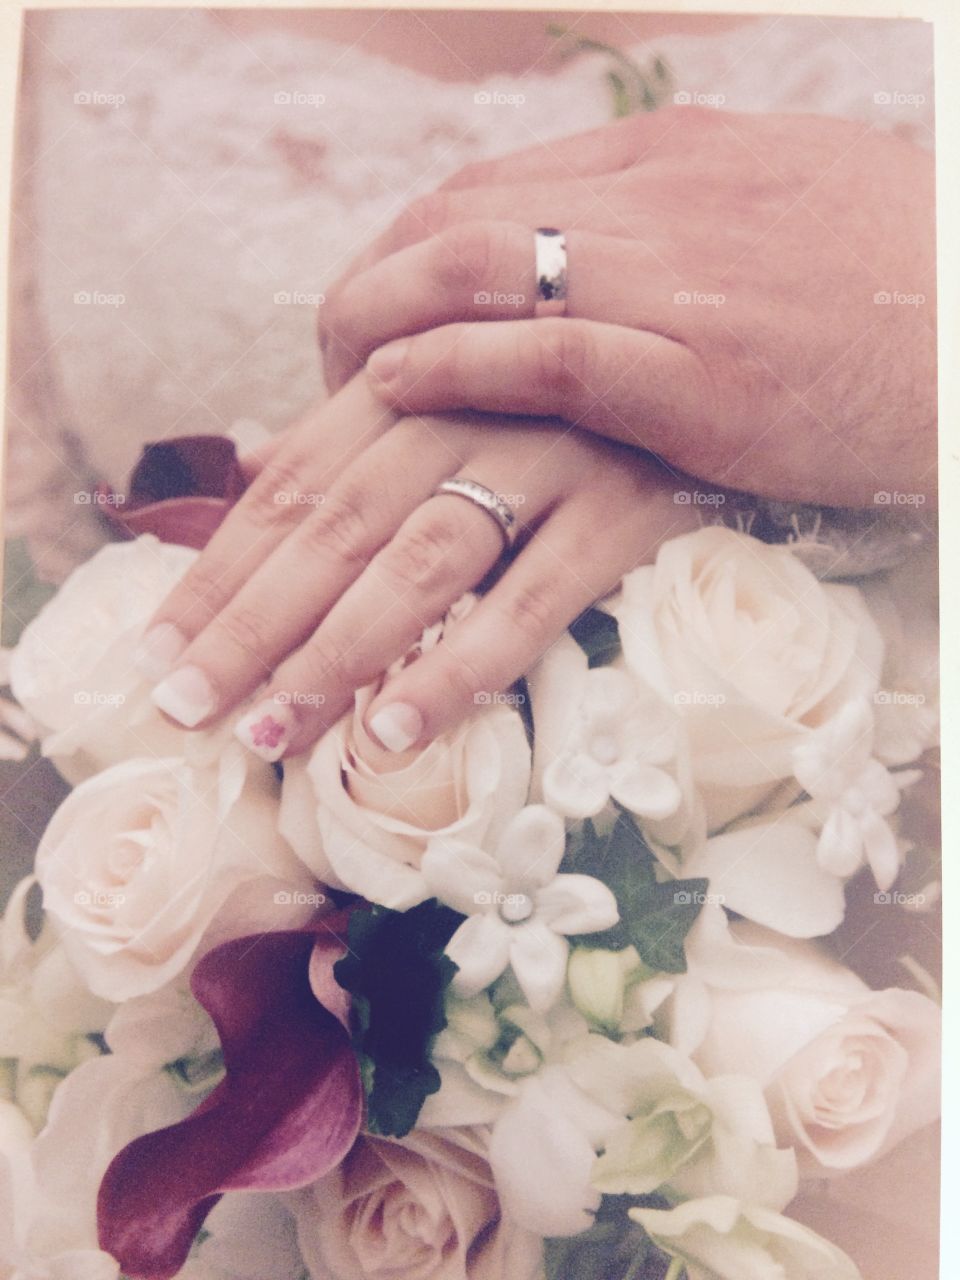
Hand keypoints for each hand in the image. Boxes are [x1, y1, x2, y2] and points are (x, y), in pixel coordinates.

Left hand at [139, 377, 696, 758]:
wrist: (716, 344)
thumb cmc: (566, 387)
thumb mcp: (457, 382)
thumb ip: (360, 433)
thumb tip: (252, 476)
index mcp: (412, 382)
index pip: (290, 486)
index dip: (219, 571)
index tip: (158, 650)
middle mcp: (466, 411)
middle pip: (335, 529)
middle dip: (250, 625)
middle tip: (183, 708)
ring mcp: (548, 458)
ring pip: (419, 564)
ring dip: (336, 655)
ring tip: (270, 735)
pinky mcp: (623, 511)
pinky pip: (534, 599)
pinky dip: (462, 663)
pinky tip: (398, 729)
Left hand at [319, 107, 935, 506]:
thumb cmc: (893, 283)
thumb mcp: (775, 209)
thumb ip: (674, 218)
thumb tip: (590, 242)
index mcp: (672, 160)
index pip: (484, 188)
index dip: (400, 251)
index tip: (364, 311)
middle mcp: (659, 204)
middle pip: (456, 222)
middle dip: (365, 288)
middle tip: (326, 359)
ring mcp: (679, 285)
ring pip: (480, 270)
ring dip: (380, 325)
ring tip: (333, 384)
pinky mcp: (705, 376)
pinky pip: (550, 355)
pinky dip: (457, 365)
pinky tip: (395, 388)